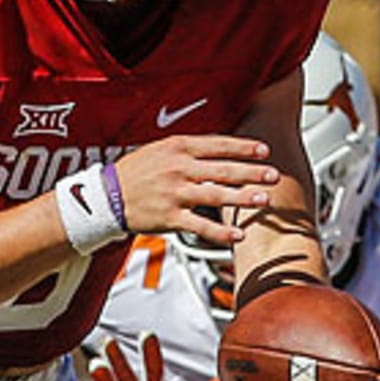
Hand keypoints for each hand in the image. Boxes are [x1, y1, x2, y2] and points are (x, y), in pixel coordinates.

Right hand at [113, 135, 279, 245]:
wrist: (106, 197)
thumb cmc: (133, 172)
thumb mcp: (159, 149)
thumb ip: (188, 149)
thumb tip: (219, 148)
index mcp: (177, 149)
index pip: (218, 145)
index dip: (243, 148)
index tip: (264, 151)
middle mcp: (178, 169)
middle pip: (223, 170)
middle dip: (252, 172)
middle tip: (273, 176)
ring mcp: (174, 194)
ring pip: (216, 196)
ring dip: (243, 198)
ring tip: (264, 200)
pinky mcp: (170, 217)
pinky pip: (200, 226)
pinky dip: (221, 232)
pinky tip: (238, 235)